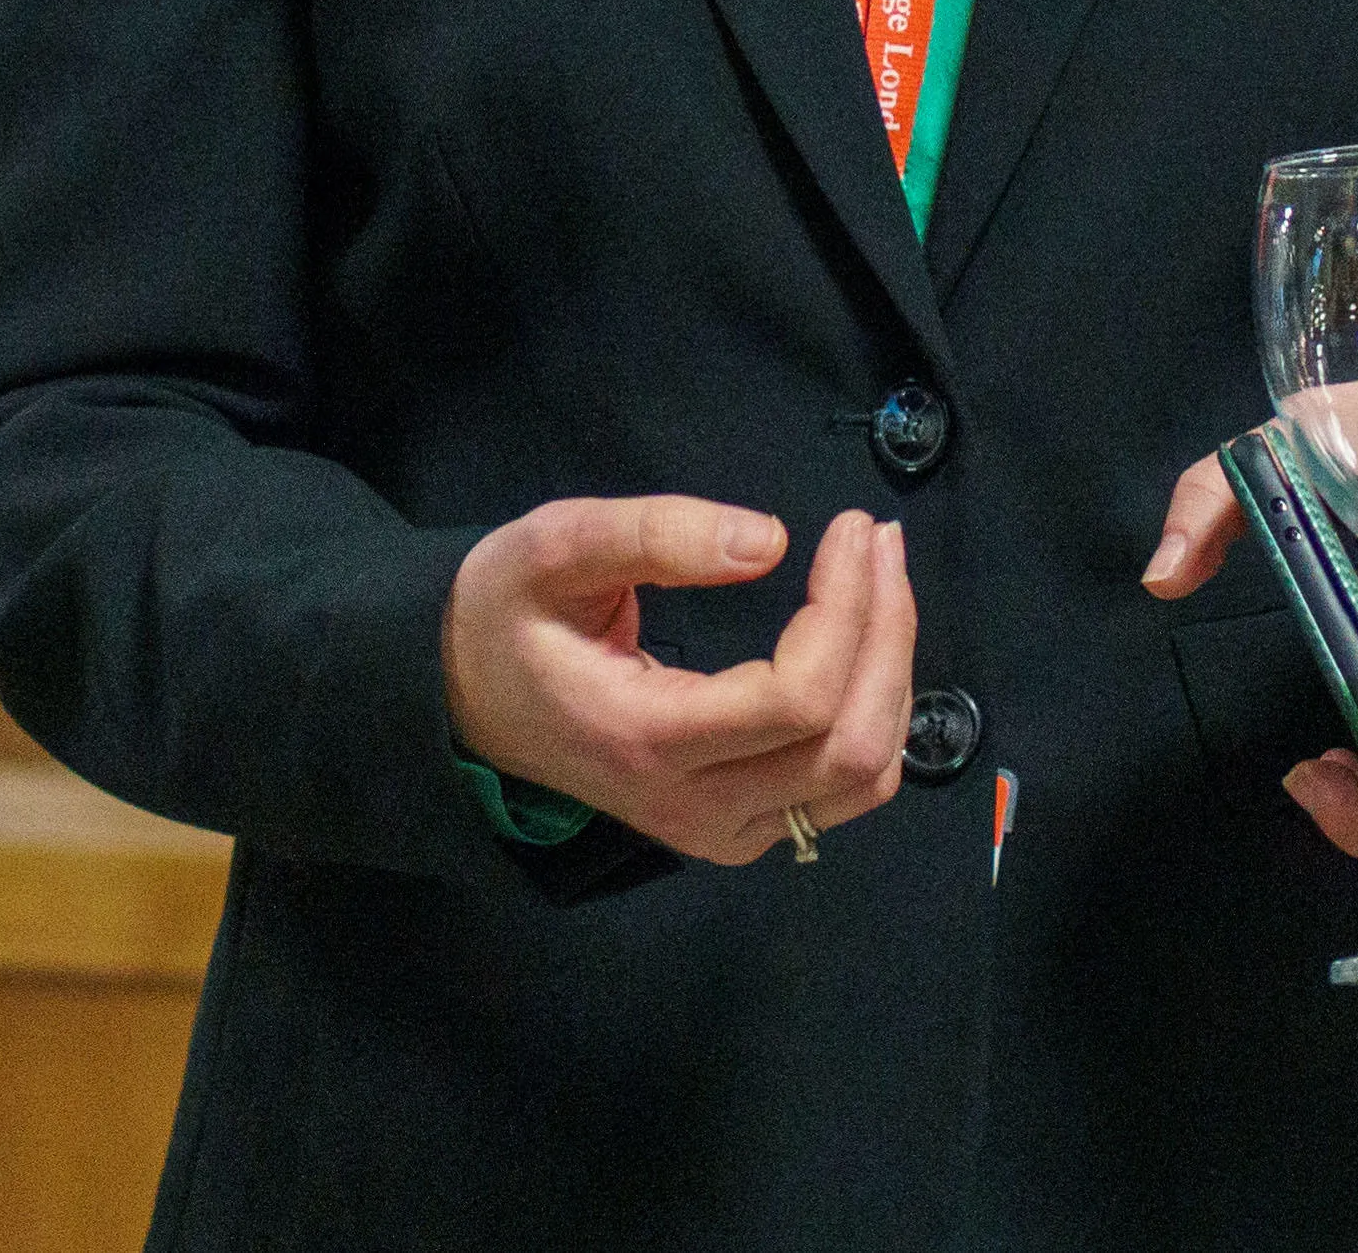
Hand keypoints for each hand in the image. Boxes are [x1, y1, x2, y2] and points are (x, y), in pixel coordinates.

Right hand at [442, 497, 918, 868]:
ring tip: (881, 582)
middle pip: (849, 744)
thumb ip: (652, 536)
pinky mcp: (740, 830)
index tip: (851, 527)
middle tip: (879, 542)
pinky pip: (846, 791)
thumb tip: (770, 541)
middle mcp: (697, 806)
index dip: (847, 610)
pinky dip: (877, 717)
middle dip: (888, 633)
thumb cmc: (505, 618)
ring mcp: (723, 832)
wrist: (464, 703)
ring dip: (893, 675)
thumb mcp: (552, 549)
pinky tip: (864, 648)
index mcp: (649, 739)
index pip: (796, 699)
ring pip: (864, 777)